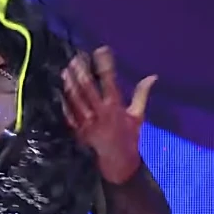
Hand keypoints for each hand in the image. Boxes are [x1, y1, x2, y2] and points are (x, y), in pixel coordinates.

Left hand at [62, 47, 156, 184]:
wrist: (118, 163)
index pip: (109, 80)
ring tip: (66, 69)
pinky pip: (69, 114)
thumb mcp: (138, 116)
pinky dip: (64, 102)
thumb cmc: (129, 138)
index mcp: (115, 108)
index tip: (101, 50)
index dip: (104, 64)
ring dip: (70, 83)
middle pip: (88, 88)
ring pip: (76, 99)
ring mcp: (86, 123)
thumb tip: (153, 76)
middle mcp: (100, 114)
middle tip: (76, 57)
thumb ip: (142, 95)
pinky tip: (60, 90)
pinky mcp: (78, 131)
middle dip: (81, 71)